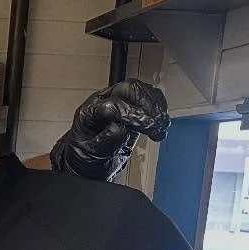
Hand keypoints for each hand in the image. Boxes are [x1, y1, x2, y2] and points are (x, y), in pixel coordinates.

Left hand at [49, 79, 169, 181]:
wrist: (88, 160)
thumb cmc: (87, 157)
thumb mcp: (92, 154)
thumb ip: (107, 140)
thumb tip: (122, 127)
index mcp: (89, 112)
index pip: (113, 104)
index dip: (132, 115)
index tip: (147, 127)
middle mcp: (103, 101)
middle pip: (129, 88)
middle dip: (147, 105)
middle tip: (156, 125)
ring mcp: (117, 100)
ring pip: (141, 89)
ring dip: (156, 106)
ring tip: (161, 126)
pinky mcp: (131, 105)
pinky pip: (148, 96)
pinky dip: (159, 106)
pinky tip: (161, 121)